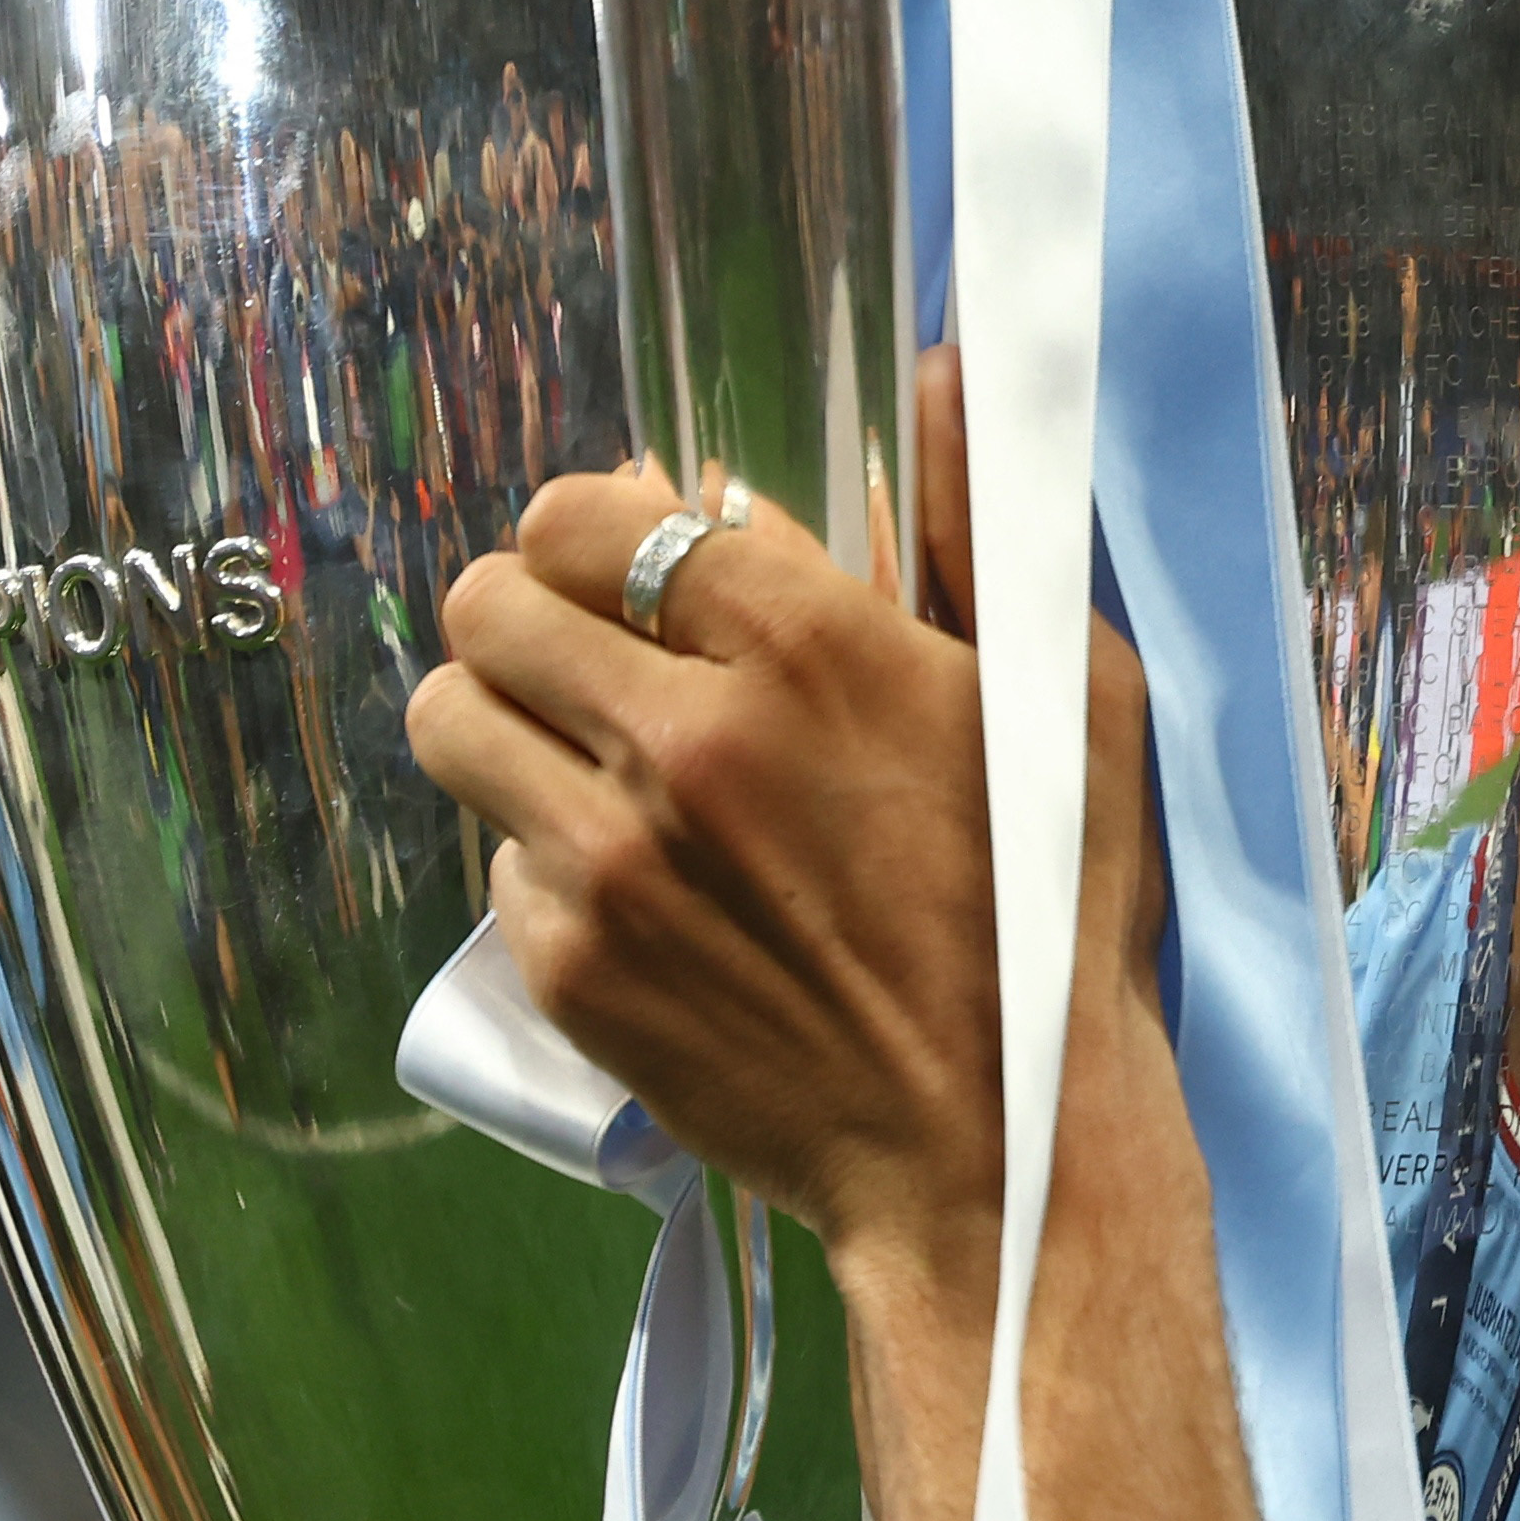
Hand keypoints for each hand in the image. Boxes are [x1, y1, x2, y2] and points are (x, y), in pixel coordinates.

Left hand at [402, 346, 1167, 1280]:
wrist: (1001, 1146)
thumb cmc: (1055, 913)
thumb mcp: (1068, 692)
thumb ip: (979, 523)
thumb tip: (943, 373)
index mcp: (807, 642)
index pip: (598, 509)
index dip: (600, 521)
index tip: (631, 559)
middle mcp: (685, 734)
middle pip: (490, 601)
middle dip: (531, 608)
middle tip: (587, 650)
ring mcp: (612, 859)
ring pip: (451, 719)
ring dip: (502, 719)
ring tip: (573, 752)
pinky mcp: (572, 968)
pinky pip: (492, 863)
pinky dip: (546, 860)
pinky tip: (638, 889)